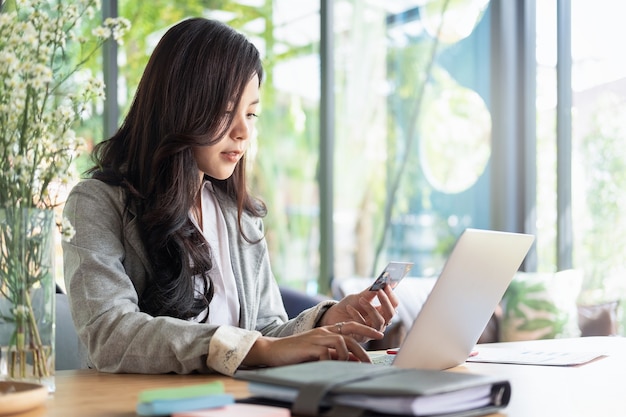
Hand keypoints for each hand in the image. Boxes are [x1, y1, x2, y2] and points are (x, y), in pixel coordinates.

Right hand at [242, 322, 383, 366]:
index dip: (365, 329)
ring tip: (350, 367)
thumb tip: (353, 359)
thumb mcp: (319, 352)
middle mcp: (324, 331)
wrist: (275, 351)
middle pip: (350, 335)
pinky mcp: (310, 346)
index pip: (351, 326)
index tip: (379, 334)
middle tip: (370, 361)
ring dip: (348, 356)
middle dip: (363, 348)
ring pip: (341, 342)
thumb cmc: (297, 353)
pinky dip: (332, 361)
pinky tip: (330, 367)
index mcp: (327, 331)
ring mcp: (317, 338)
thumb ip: (335, 353)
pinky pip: (327, 353)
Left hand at [318, 283, 398, 341]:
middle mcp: (380, 322)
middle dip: (385, 302)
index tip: (386, 285)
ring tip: (360, 299)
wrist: (333, 316)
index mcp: (382, 312)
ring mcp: (372, 331)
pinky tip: (349, 308)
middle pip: (390, 314)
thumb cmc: (349, 306)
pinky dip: (356, 315)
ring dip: (370, 308)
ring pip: (379, 321)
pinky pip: (363, 326)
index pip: (393, 305)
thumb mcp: (359, 296)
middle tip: (379, 291)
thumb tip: (382, 282)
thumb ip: (370, 291)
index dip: (391, 295)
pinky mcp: (362, 336)